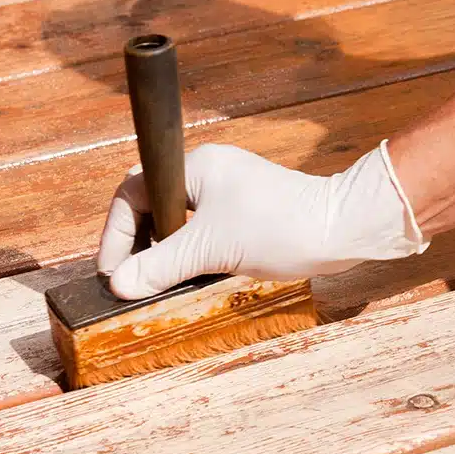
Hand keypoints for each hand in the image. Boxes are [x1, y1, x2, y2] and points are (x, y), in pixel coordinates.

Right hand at [97, 141, 428, 298]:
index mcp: (194, 168)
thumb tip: (119, 285)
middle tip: (133, 280)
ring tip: (157, 282)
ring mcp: (226, 192)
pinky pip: (200, 231)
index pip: (134, 193)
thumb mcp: (210, 249)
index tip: (112, 271)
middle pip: (152, 207)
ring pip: (176, 222)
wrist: (342, 229)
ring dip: (164, 251)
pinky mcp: (243, 211)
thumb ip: (161, 266)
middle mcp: (207, 173)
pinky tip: (189, 275)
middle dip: (139, 244)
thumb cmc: (280, 227)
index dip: (118, 234)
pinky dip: (189, 253)